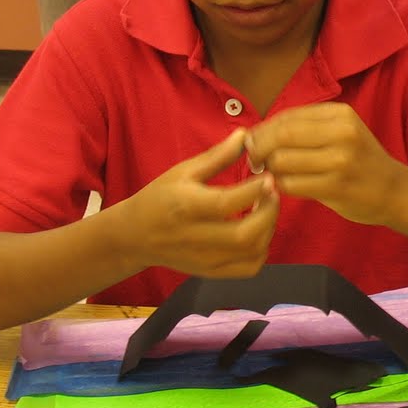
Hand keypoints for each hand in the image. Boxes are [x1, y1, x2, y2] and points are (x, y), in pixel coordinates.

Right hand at [118, 128, 278, 277]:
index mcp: (185, 206)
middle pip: (244, 235)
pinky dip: (263, 250)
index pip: (226, 203)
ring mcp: (204, 259)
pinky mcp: (211, 272)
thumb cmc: (160, 198)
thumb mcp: (183, 172)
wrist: (134, 236)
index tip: (269, 177)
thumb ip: (217, 156)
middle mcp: (194, 237)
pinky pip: (249, 268)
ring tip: (266, 208)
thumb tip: (245, 135)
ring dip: (269, 229)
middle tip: (273, 193)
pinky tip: (258, 231)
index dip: (254, 191)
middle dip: (268, 212)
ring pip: (251, 252)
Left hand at [247, 103, 404, 225]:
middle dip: (259, 149)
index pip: (286, 117)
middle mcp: (342, 132)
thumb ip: (305, 128)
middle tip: (254, 162)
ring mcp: (341, 160)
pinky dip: (281, 186)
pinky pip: (290, 184)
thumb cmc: (360, 162)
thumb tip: (254, 133)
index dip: (262, 131)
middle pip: (280, 136)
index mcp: (340, 114)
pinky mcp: (337, 187)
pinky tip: (286, 188)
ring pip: (282, 161)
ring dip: (270, 171)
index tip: (253, 144)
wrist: (396, 191)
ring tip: (273, 175)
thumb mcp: (341, 132)